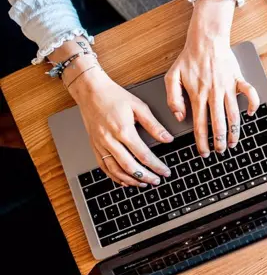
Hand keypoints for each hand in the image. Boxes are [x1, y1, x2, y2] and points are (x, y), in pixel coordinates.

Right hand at [68, 67, 173, 186]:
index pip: (143, 154)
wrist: (91, 91)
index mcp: (123, 130)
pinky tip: (124, 180)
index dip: (156, 166)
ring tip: (143, 183)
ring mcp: (100, 145)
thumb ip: (154, 125)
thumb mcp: (139, 106)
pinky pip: (104, 166)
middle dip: (145, 177)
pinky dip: (114, 176)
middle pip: (129, 166)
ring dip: (130, 180)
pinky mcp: (94, 146)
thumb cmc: (114, 96)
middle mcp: (110, 140)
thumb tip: (167, 138)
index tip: (165, 172)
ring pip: (115, 170)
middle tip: (157, 181)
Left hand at [165, 0, 259, 155]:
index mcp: (198, 95)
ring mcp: (228, 87)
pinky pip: (250, 93)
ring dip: (234, 131)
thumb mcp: (171, 77)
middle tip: (219, 151)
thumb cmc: (189, 58)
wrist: (206, 39)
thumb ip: (173, 98)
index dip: (202, 142)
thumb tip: (180, 117)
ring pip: (234, 114)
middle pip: (218, 124)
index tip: (204, 152)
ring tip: (233, 142)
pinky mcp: (238, 79)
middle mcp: (214, 94)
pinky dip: (252, 104)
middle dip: (219, 141)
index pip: (200, 125)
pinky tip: (249, 113)